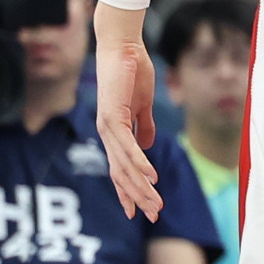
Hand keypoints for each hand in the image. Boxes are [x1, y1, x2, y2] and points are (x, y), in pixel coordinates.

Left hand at [93, 3, 163, 219]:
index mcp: (113, 131)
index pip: (119, 169)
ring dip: (141, 187)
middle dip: (137, 197)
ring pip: (124, 166)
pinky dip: (139, 163)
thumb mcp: (141, 104)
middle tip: (153, 216)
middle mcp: (106, 133)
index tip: (138, 211)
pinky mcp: (113, 116)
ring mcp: (107, 126)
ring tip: (156, 203)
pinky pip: (127, 146)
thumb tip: (148, 144)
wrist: (122, 47)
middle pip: (121, 174)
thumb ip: (143, 125)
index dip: (128, 191)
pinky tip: (150, 177)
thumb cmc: (131, 71)